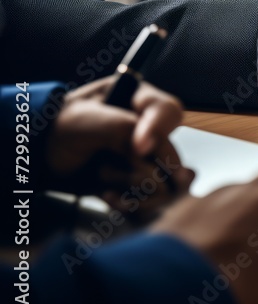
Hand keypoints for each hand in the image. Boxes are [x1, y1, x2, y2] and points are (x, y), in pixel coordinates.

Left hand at [49, 76, 193, 216]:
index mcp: (140, 100)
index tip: (137, 150)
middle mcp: (151, 129)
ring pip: (165, 182)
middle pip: (170, 156)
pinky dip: (130, 203)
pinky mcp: (141, 181)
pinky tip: (108, 196)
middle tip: (104, 170)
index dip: (158, 131)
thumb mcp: (88, 120)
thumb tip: (148, 149)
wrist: (41, 159)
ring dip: (131, 187)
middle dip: (138, 170)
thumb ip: (123, 127)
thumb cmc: (61, 129)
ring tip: (103, 182)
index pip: (168, 112)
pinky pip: (152, 200)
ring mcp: (148, 157)